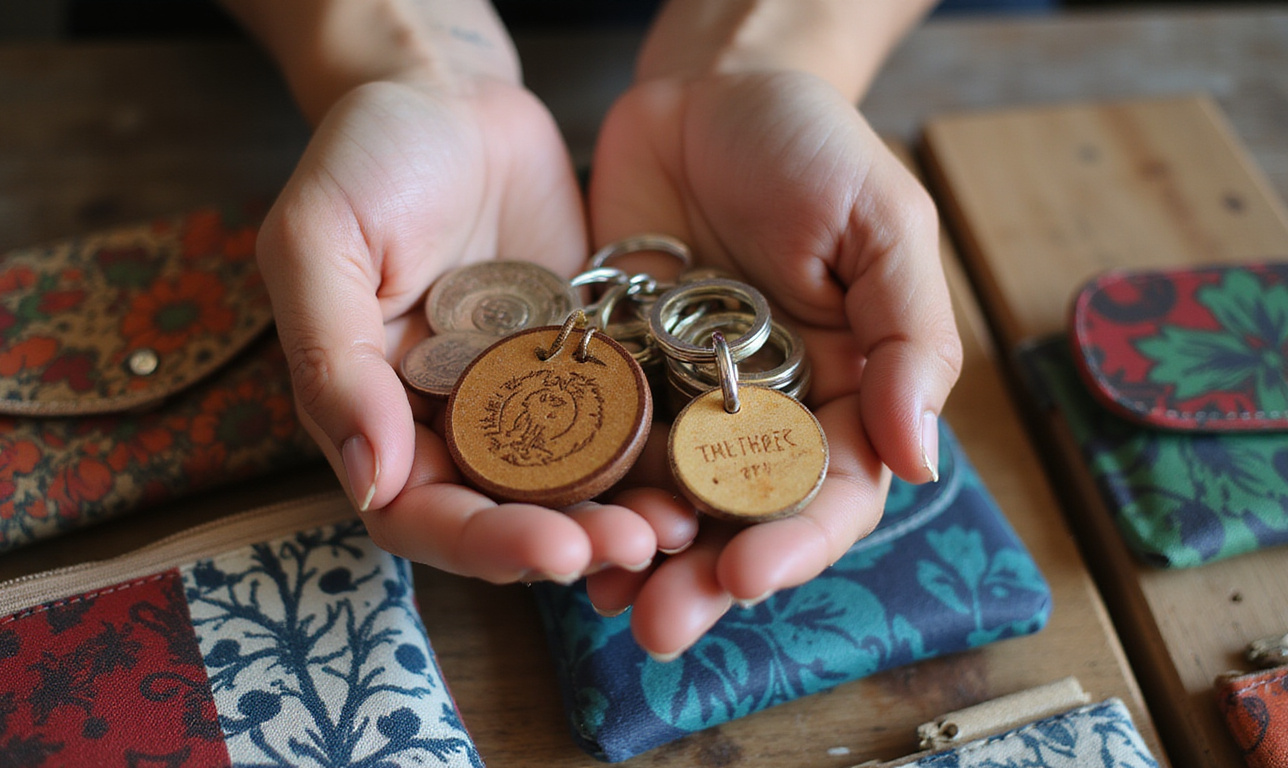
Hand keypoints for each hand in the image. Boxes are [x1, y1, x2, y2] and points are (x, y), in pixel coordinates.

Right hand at [255, 78, 658, 583]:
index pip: (417, 512)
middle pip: (503, 514)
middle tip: (633, 548)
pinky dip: (655, 451)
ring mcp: (523, 395)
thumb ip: (330, 356)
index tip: (551, 548)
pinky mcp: (585, 361)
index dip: (481, 542)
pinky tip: (702, 463)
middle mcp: (450, 420)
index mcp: (375, 410)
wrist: (455, 96)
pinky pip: (621, 419)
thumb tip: (372, 478)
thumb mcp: (320, 237)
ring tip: (678, 526)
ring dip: (621, 514)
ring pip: (570, 483)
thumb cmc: (368, 156)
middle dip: (566, 541)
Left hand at [583, 71, 962, 656]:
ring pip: (661, 500)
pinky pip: (593, 443)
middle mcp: (760, 414)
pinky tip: (548, 527)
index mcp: (843, 393)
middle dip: (703, 577)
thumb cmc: (813, 146)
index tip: (749, 574)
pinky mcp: (613, 372)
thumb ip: (910, 339)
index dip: (793, 542)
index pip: (829, 493)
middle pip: (738, 521)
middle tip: (661, 625)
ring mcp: (681, 399)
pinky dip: (577, 489)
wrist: (709, 88)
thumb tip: (920, 460)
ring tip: (602, 595)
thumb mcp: (884, 226)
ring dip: (634, 555)